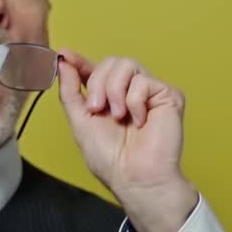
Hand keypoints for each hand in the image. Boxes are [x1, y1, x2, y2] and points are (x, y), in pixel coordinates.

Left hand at [57, 50, 197, 231]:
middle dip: (98, 82)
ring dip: (115, 91)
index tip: (66, 55)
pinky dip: (135, 102)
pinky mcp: (168, 95)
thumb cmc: (110, 159)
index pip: (94, 70)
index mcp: (107, 97)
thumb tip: (63, 62)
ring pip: (127, 64)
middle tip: (97, 109)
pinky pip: (144, 81)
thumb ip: (71, 91)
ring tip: (119, 116)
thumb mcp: (80, 121)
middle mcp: (128, 92)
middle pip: (111, 62)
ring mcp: (149, 92)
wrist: (134, 177)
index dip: (80, 60)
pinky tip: (140, 121)